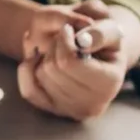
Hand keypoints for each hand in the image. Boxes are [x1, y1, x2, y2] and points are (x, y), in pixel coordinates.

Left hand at [17, 0, 133, 120]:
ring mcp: (70, 110)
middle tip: (65, 40)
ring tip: (62, 51)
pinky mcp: (53, 110)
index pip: (69, 62)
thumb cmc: (104, 41)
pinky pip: (28, 89)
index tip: (68, 28)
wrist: (100, 58)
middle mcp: (91, 104)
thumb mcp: (111, 30)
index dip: (64, 40)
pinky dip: (29, 69)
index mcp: (110, 83)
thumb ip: (100, 32)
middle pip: (52, 67)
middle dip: (55, 46)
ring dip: (45, 56)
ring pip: (40, 74)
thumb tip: (83, 40)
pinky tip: (41, 60)